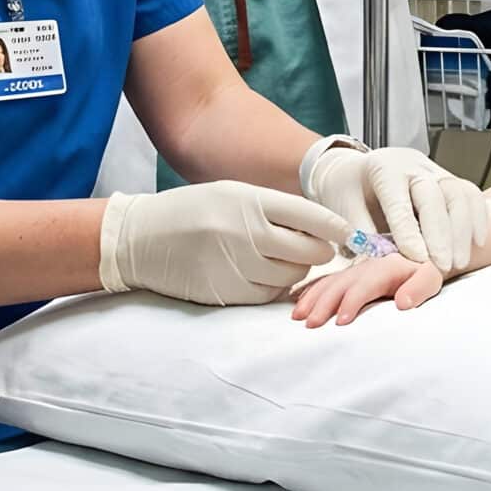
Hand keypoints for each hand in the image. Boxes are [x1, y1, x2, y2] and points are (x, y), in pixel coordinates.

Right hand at [98, 181, 348, 306]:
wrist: (141, 238)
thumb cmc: (192, 211)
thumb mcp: (233, 194)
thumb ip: (274, 209)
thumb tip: (322, 228)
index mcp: (252, 201)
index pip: (314, 218)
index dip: (338, 229)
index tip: (349, 235)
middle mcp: (248, 233)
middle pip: (312, 253)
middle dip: (318, 253)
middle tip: (310, 249)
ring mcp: (238, 265)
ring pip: (293, 277)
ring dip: (293, 271)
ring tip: (274, 259)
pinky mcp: (228, 292)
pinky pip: (268, 296)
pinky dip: (271, 288)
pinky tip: (257, 274)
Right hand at [291, 253, 443, 325]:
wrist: (417, 256)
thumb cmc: (423, 272)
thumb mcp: (431, 278)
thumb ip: (419, 289)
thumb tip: (402, 303)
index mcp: (385, 268)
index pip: (364, 285)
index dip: (351, 302)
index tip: (340, 322)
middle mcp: (364, 267)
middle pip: (340, 285)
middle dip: (324, 304)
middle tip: (311, 325)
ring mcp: (353, 271)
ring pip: (328, 284)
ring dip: (312, 300)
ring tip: (298, 318)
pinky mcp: (346, 275)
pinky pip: (324, 282)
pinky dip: (309, 293)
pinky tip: (298, 304)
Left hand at [302, 140, 488, 273]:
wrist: (356, 172)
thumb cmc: (348, 192)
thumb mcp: (343, 210)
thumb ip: (360, 235)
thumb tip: (377, 263)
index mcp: (383, 168)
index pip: (399, 201)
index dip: (408, 231)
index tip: (416, 259)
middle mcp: (413, 165)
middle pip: (434, 195)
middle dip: (440, 234)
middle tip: (442, 266)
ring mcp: (435, 171)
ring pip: (458, 193)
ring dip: (462, 230)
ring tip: (459, 262)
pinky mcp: (449, 181)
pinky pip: (471, 195)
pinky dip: (478, 218)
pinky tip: (477, 242)